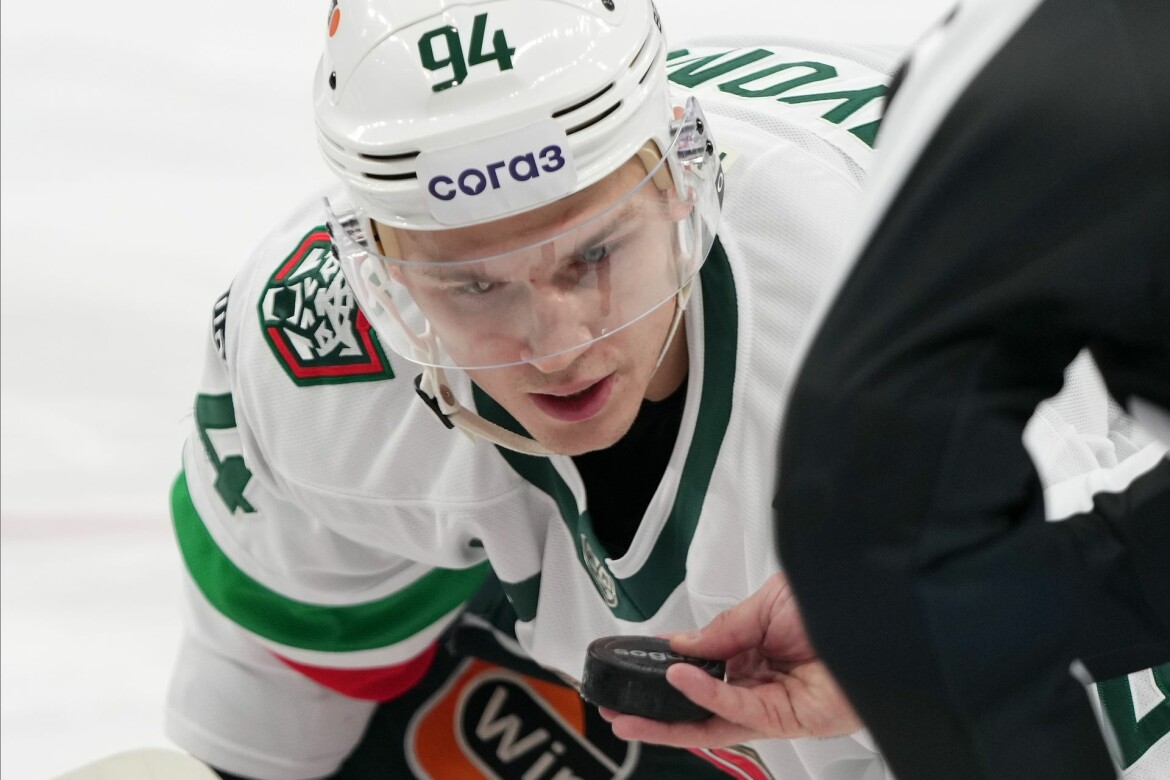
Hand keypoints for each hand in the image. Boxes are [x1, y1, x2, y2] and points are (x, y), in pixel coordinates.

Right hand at [598, 571, 860, 746]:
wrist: (877, 615)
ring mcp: (772, 703)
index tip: (638, 664)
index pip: (702, 667)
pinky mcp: (786, 719)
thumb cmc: (837, 604)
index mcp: (757, 649)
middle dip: (657, 711)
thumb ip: (720, 629)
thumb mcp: (764, 603)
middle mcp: (762, 679)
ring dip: (668, 719)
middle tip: (620, 709)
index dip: (669, 668)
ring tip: (632, 714)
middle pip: (700, 704)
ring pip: (711, 719)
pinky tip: (681, 679)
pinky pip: (736, 708)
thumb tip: (680, 644)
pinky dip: (704, 694)